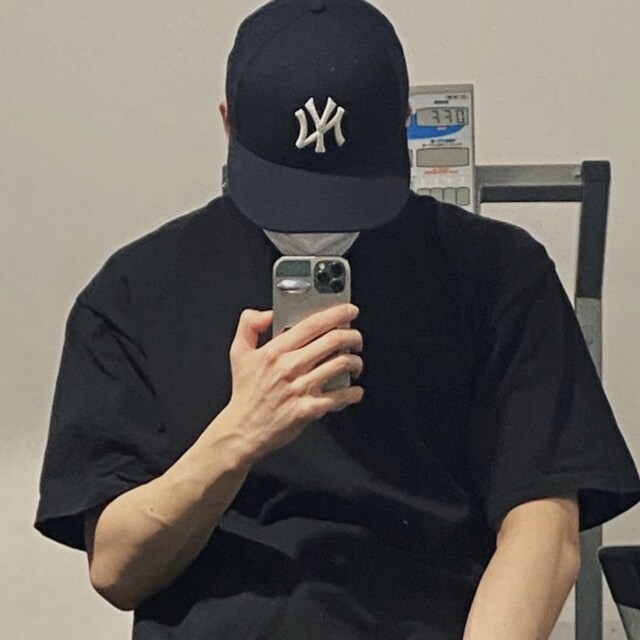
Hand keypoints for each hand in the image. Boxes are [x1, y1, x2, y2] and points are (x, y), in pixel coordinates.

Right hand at [225, 303, 363, 462]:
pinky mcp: (309, 409)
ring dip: (356, 362)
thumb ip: (249, 325)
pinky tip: (353, 390)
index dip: (336, 314)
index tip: (349, 310)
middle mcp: (290, 367)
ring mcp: (301, 388)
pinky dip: (354, 392)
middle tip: (356, 338)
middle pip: (333, 341)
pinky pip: (341, 396)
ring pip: (341, 364)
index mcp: (275, 351)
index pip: (312, 324)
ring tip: (355, 364)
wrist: (243, 430)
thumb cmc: (245, 394)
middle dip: (353, 336)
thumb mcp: (239, 353)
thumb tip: (268, 313)